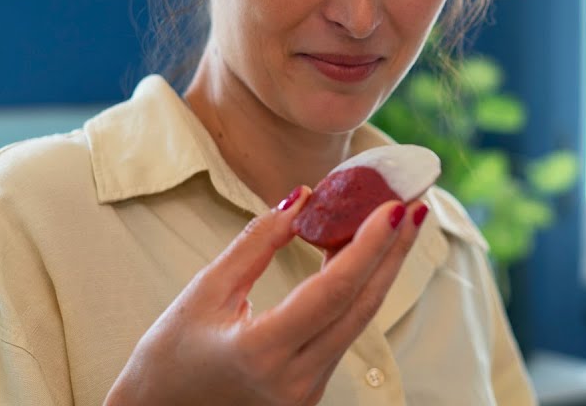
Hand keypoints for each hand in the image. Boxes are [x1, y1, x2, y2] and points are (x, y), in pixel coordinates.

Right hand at [104, 188, 426, 405]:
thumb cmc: (170, 353)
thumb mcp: (206, 289)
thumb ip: (257, 243)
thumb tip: (302, 198)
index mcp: (262, 352)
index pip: (331, 292)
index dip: (368, 247)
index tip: (394, 208)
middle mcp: (295, 379)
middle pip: (361, 308)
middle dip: (393, 253)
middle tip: (415, 206)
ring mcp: (307, 391)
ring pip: (357, 322)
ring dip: (380, 271)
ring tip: (398, 223)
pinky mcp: (310, 390)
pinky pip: (343, 333)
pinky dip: (356, 292)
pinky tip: (364, 258)